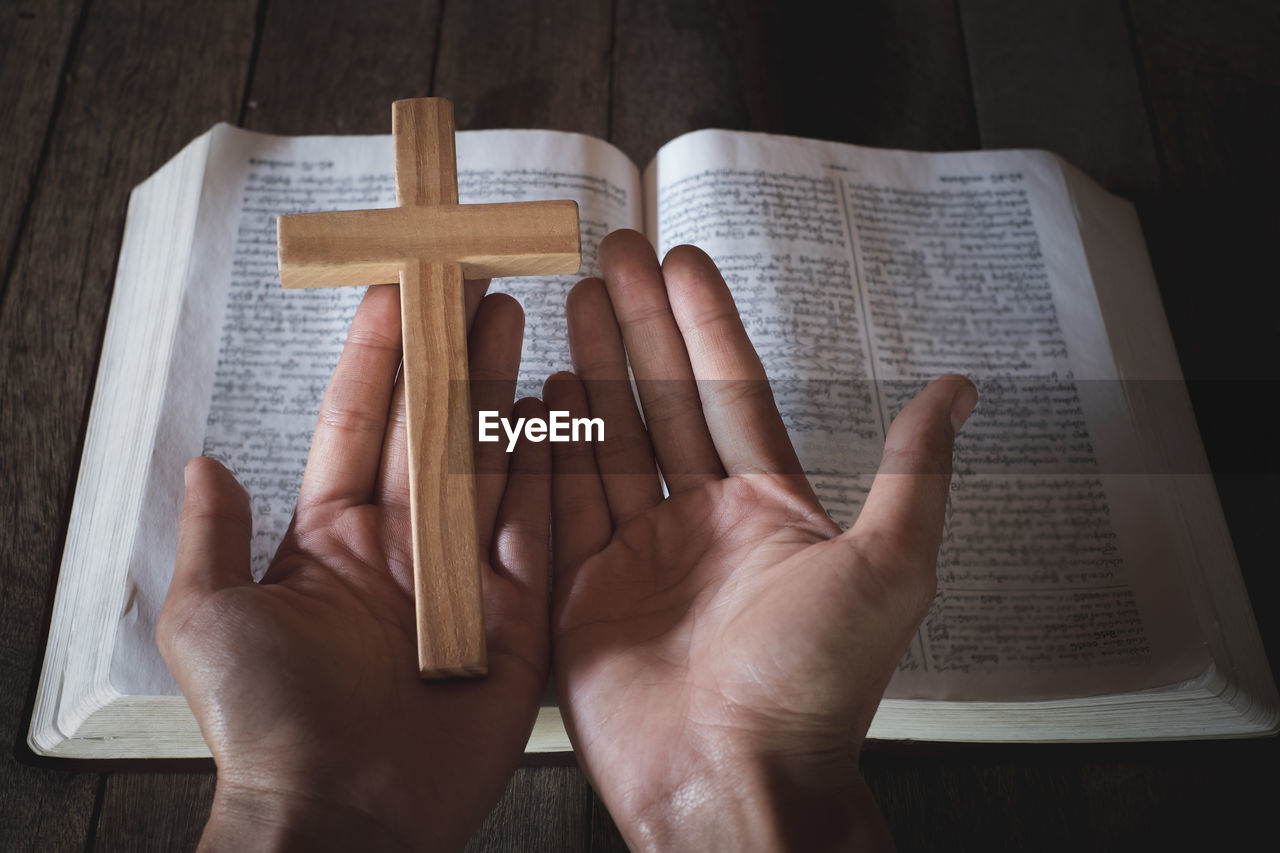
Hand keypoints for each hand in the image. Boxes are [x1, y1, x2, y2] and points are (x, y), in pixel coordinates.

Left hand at [158, 283, 549, 850]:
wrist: (339, 816)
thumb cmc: (267, 725)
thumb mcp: (212, 616)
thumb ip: (214, 534)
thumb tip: (203, 462)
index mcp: (331, 541)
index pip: (359, 425)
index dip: (376, 357)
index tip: (394, 291)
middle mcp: (402, 549)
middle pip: (433, 430)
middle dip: (451, 354)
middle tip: (473, 285)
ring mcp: (463, 578)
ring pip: (489, 463)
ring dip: (500, 391)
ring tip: (513, 321)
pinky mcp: (515, 617)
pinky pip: (538, 529)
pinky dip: (550, 470)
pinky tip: (557, 413)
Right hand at [545, 230, 975, 850]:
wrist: (736, 779)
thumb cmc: (817, 685)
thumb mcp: (888, 566)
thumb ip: (911, 472)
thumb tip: (958, 390)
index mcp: (769, 509)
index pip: (731, 391)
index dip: (706, 322)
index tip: (681, 258)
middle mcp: (702, 524)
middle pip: (662, 400)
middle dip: (638, 323)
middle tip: (610, 250)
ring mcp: (638, 555)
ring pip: (609, 440)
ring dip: (592, 366)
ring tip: (568, 297)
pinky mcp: (584, 592)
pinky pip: (563, 503)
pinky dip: (550, 446)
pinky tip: (541, 388)